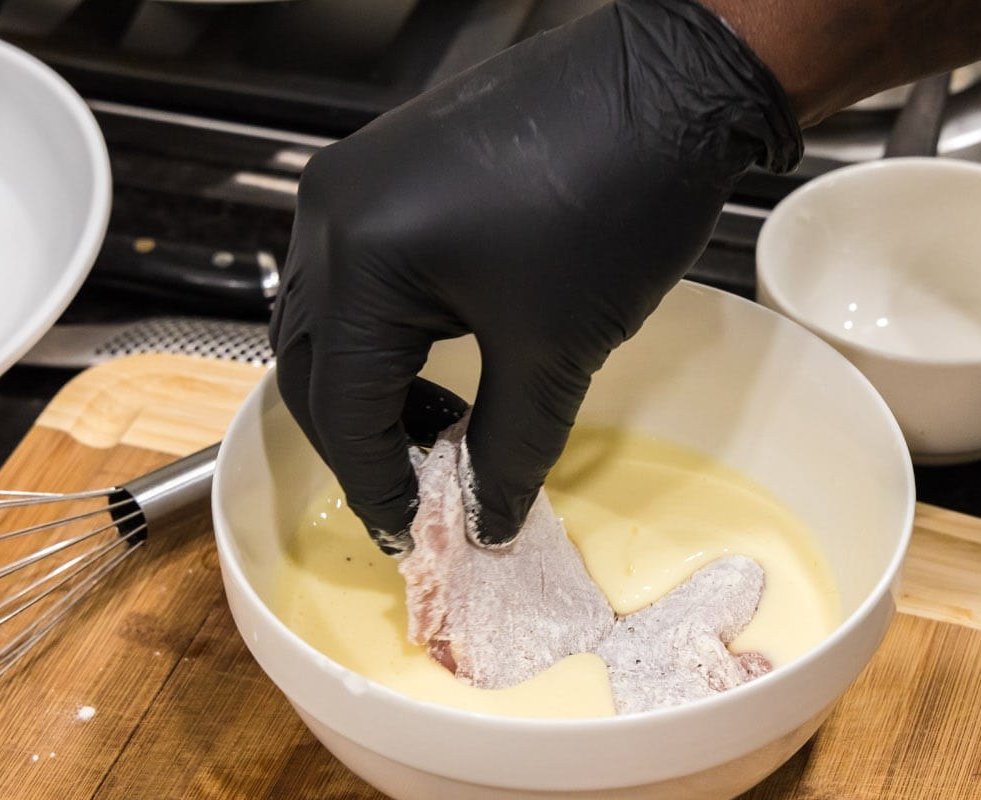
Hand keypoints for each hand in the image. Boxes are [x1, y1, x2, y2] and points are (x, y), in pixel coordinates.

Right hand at [270, 0, 799, 552]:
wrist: (669, 88)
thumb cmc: (616, 201)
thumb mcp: (557, 349)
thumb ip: (509, 449)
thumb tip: (486, 517)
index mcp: (361, 256)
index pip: (341, 402)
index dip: (375, 481)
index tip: (411, 531)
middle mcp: (332, 212)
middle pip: (312, 361)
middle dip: (361, 438)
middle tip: (419, 490)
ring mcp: (356, 182)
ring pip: (328, 317)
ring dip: (371, 386)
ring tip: (442, 432)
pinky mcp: (389, 170)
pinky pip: (357, 274)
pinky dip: (386, 335)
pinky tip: (442, 365)